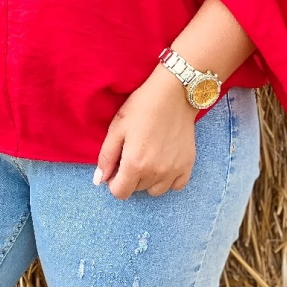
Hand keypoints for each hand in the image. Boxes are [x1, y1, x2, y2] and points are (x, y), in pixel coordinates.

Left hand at [93, 65, 198, 200]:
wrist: (174, 93)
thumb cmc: (142, 106)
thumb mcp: (117, 126)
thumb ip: (106, 156)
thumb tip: (99, 180)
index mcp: (135, 164)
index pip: (120, 193)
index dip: (113, 181)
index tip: (116, 166)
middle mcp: (155, 173)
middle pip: (136, 190)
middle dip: (130, 177)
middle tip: (132, 153)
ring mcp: (173, 171)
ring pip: (155, 190)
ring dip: (148, 180)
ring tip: (148, 157)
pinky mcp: (187, 165)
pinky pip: (176, 186)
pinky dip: (168, 179)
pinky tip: (164, 162)